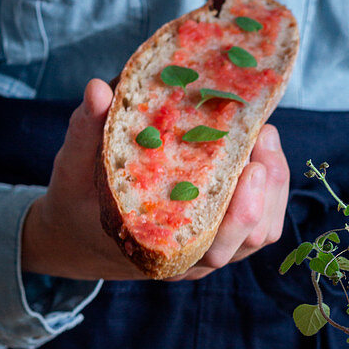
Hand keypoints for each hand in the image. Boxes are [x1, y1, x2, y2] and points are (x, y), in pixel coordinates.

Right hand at [22, 78, 288, 280]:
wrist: (78, 236)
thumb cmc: (79, 202)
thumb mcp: (74, 169)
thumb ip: (86, 132)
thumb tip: (99, 89)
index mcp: (158, 250)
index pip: (212, 243)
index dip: (238, 209)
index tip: (247, 161)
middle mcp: (192, 259)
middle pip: (248, 238)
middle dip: (265, 189)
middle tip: (262, 138)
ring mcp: (211, 252)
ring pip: (263, 233)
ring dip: (275, 187)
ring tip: (265, 138)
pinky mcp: (224, 238)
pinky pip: (263, 224)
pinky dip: (273, 190)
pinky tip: (263, 151)